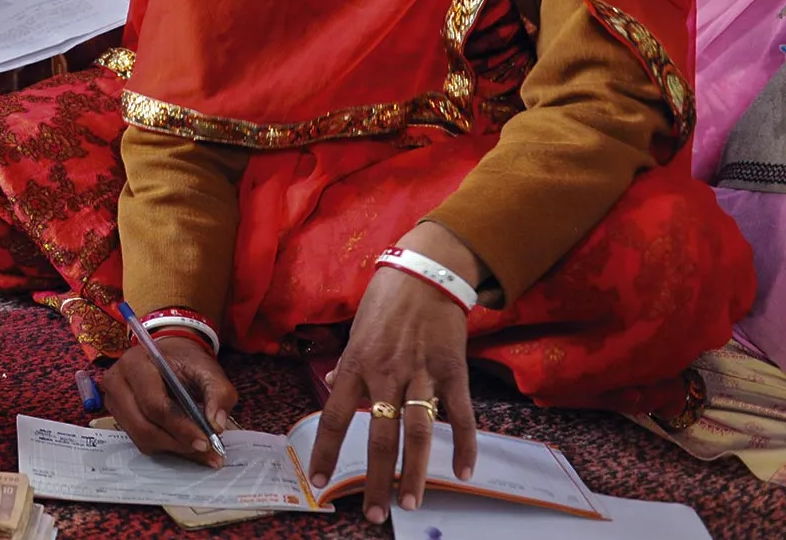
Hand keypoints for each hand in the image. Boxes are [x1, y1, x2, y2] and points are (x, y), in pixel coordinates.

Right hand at [98, 336, 237, 466]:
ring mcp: (113, 401)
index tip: (206, 441)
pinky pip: (140, 440)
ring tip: (199, 448)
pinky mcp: (117, 416)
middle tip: (206, 449)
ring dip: (172, 447)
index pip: (155, 404)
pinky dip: (165, 446)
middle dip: (178, 442)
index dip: (181, 427)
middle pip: (144, 426)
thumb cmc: (185, 362)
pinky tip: (184, 442)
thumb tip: (216, 424)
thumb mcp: (208, 370)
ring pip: (141, 438)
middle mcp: (117, 382)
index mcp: (135, 363)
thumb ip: (219, 393)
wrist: (169, 356)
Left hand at [306, 225, 480, 523]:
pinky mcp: (453, 371)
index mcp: (356, 365)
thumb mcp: (356, 331)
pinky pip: (460, 415)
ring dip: (415, 472)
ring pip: (417, 432)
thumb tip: (333, 386)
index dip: (326, 452)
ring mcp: (421, 374)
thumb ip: (347, 365)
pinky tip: (465, 472)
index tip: (320, 482)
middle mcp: (385, 374)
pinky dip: (464, 444)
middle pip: (378, 436)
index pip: (334, 417)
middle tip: (373, 515)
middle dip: (375, 479)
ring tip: (410, 503)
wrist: (426, 271)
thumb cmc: (386, 301)